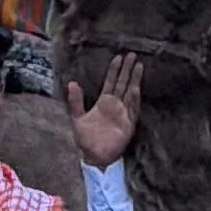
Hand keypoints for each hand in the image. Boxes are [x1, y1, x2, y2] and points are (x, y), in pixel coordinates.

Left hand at [67, 49, 142, 163]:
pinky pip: (133, 109)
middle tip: (132, 54)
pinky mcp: (128, 123)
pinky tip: (135, 89)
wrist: (94, 156)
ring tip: (138, 66)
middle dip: (127, 69)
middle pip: (123, 83)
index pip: (111, 82)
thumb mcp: (77, 118)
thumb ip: (75, 101)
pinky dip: (134, 99)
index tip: (118, 57)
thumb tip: (72, 83)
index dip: (115, 70)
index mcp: (104, 102)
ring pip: (130, 92)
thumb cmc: (86, 139)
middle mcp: (116, 105)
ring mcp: (123, 113)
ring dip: (134, 80)